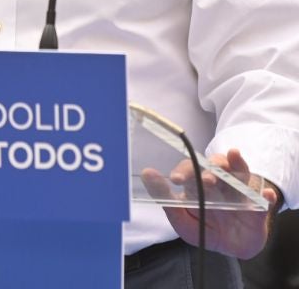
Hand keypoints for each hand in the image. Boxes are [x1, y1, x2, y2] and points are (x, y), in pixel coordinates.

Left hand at [141, 147, 277, 258]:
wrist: (234, 246)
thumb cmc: (205, 229)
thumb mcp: (183, 222)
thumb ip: (167, 202)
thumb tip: (146, 174)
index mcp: (198, 185)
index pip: (189, 170)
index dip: (183, 172)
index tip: (175, 180)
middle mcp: (219, 182)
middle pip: (214, 167)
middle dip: (209, 170)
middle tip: (207, 180)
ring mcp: (239, 190)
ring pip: (238, 173)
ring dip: (233, 167)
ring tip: (227, 168)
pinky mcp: (258, 204)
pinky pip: (266, 198)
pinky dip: (267, 196)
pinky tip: (266, 194)